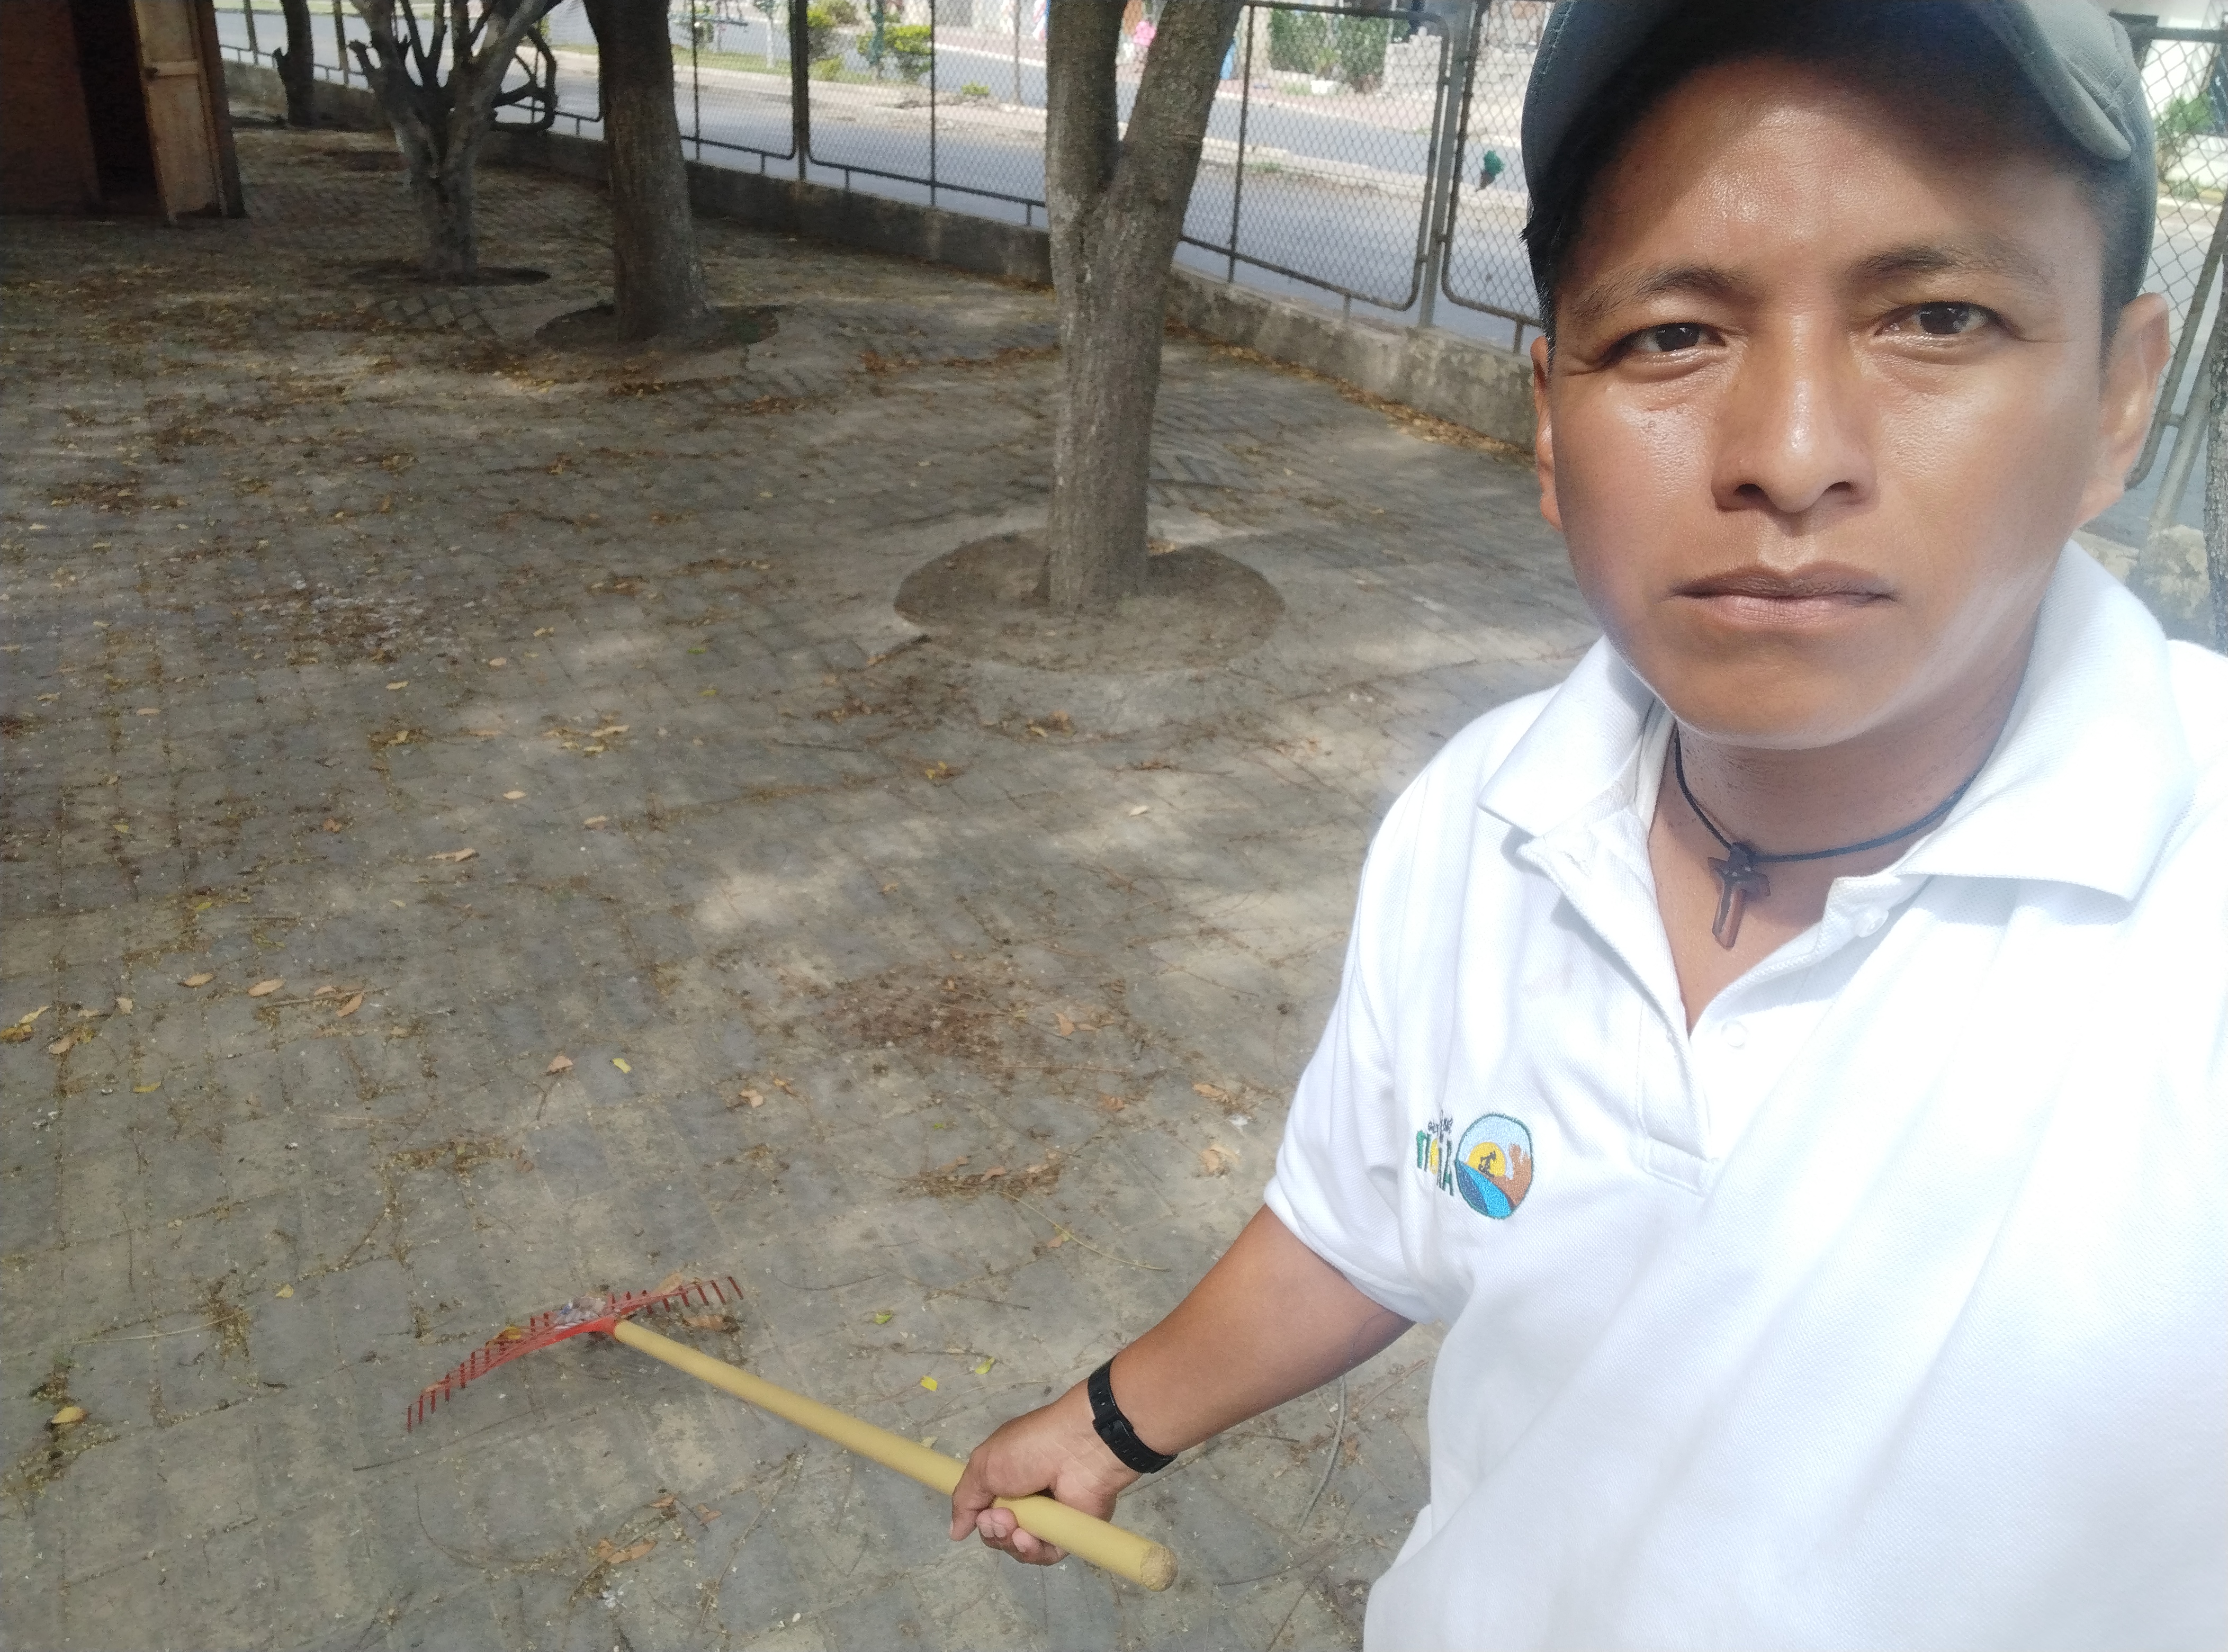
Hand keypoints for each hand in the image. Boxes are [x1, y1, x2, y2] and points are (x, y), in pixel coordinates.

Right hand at [949, 1382, 1137, 1565]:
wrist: (1077, 1448)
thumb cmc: (1028, 1449)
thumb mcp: (984, 1465)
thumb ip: (965, 1500)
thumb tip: (955, 1533)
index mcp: (1007, 1479)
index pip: (985, 1512)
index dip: (978, 1519)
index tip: (979, 1515)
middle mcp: (1027, 1500)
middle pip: (999, 1534)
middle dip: (992, 1530)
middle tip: (1000, 1518)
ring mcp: (1048, 1519)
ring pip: (1018, 1548)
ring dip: (1008, 1541)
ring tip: (1013, 1525)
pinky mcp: (1067, 1533)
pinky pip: (1043, 1555)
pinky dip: (1031, 1551)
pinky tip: (1027, 1538)